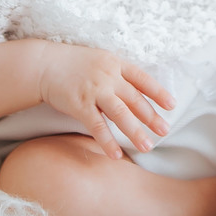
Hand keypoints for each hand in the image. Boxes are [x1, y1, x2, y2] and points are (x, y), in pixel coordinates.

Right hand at [37, 43, 176, 158]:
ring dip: (136, 132)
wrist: (43, 64)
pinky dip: (108, 141)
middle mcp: (108, 76)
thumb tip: (135, 92)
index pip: (142, 78)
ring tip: (148, 147)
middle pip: (135, 99)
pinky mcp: (79, 104)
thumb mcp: (99, 60)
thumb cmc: (72, 64)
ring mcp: (94, 90)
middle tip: (165, 131)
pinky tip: (116, 154)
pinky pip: (97, 126)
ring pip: (121, 114)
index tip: (171, 105)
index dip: (158, 92)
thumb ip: (117, 74)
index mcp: (115, 63)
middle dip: (151, 117)